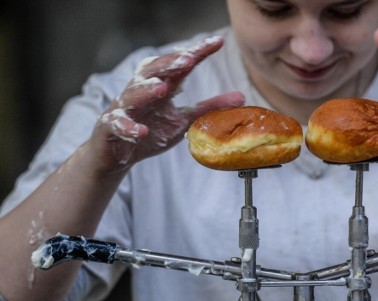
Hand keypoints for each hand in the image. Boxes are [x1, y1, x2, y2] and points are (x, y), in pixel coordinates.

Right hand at [91, 36, 244, 174]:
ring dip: (147, 90)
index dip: (197, 52)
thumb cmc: (150, 131)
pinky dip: (129, 127)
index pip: (180, 65)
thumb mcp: (184, 120)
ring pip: (133, 94)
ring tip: (162, 88)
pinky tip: (141, 131)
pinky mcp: (111, 127)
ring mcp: (124, 108)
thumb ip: (209, 108)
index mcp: (161, 86)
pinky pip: (118, 124)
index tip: (218, 43)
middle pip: (153, 71)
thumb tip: (241, 97)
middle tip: (189, 59)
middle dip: (170, 64)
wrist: (117, 154)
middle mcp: (141, 91)